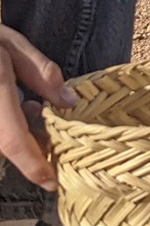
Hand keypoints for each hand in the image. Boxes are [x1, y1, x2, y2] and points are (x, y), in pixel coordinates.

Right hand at [0, 25, 76, 191]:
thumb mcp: (8, 43)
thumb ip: (39, 73)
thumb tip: (68, 103)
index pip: (12, 141)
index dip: (32, 165)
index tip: (50, 182)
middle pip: (1, 144)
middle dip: (23, 145)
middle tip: (40, 125)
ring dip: (9, 135)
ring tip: (25, 107)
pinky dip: (2, 125)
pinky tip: (4, 106)